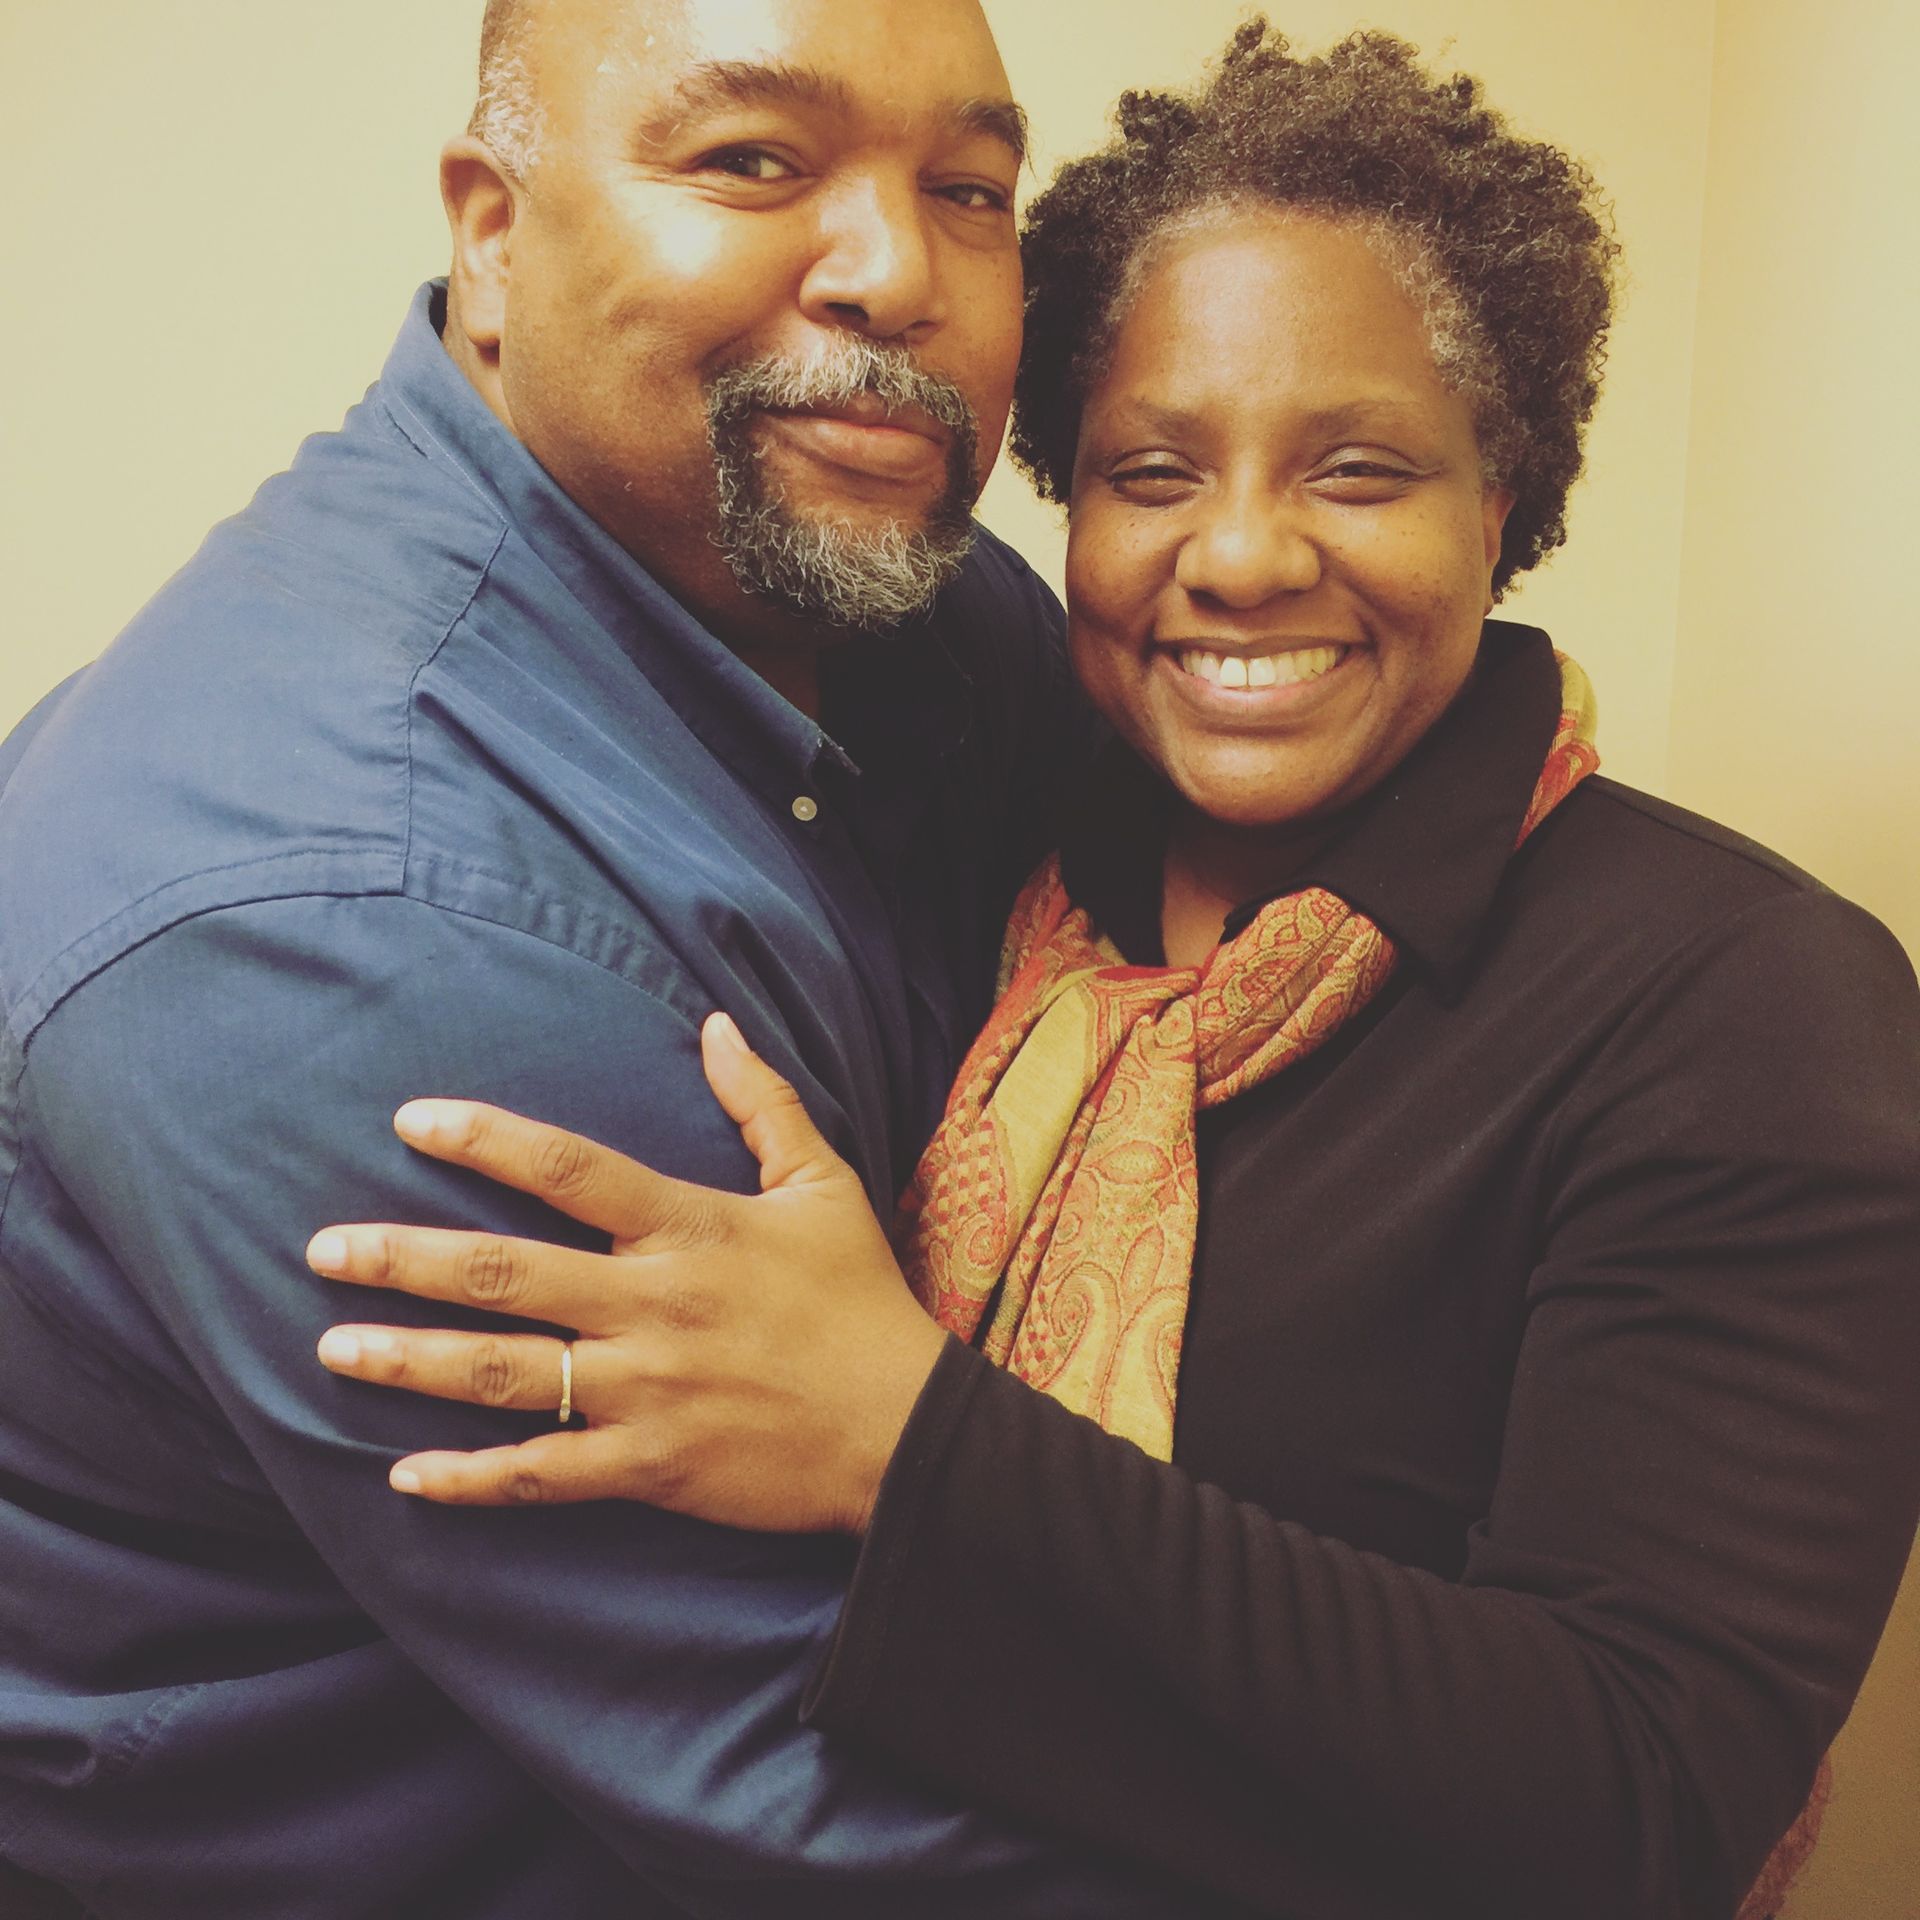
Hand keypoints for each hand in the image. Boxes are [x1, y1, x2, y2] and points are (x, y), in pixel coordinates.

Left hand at [309, 1013, 947, 1532]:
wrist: (905, 1430)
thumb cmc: (862, 1299)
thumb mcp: (824, 1185)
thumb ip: (764, 1103)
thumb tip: (717, 1023)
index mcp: (690, 1229)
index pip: (569, 1170)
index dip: (486, 1139)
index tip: (411, 1119)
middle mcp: (653, 1306)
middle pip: (505, 1273)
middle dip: (403, 1258)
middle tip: (321, 1250)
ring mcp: (646, 1391)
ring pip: (503, 1374)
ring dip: (410, 1360)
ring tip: (332, 1346)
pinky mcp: (651, 1467)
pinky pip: (543, 1475)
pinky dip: (471, 1479)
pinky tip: (405, 1475)